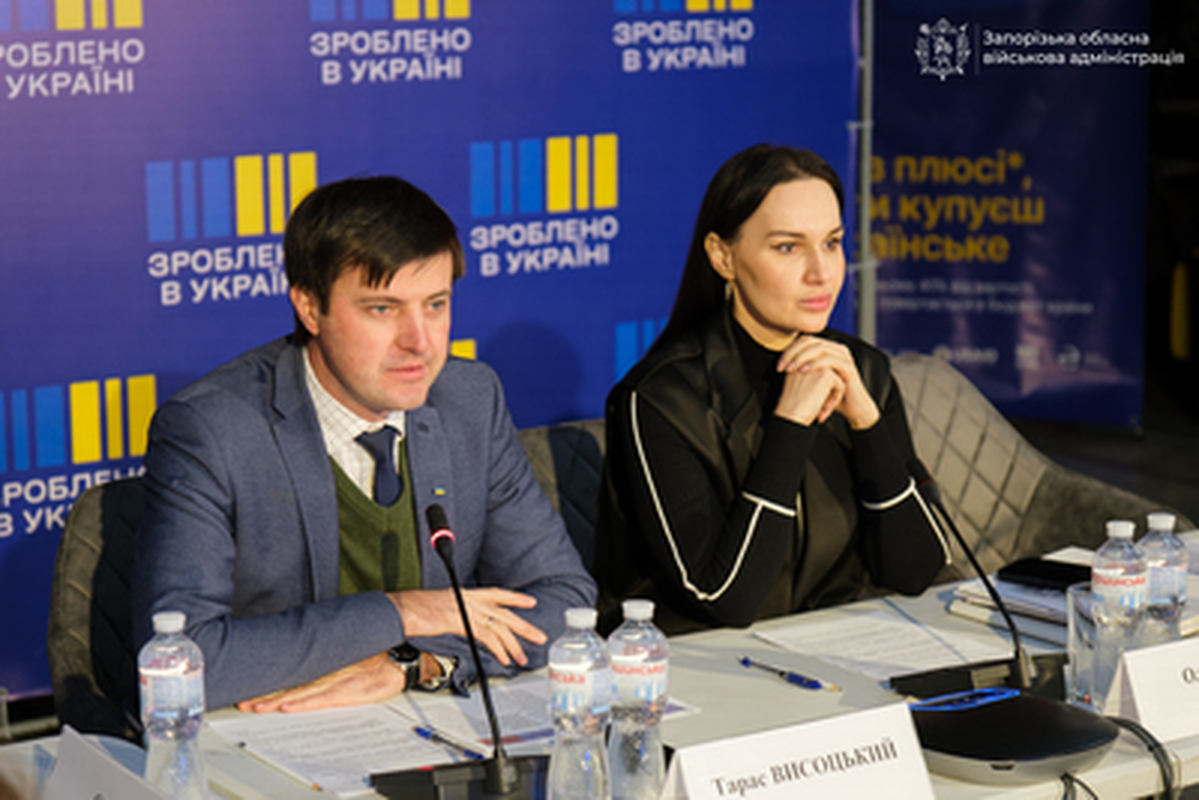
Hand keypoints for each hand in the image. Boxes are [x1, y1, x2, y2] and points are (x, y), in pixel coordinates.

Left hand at [236, 653, 404, 713]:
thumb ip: (327, 650)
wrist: (404, 656)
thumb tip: (305, 647)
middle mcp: (328, 667)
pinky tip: (287, 707)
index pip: (292, 669)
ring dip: (277, 700)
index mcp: (326, 658)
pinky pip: (323, 698)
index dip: (269, 677)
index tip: (249, 681)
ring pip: (301, 691)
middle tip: (243, 699)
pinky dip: (304, 703)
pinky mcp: (351, 690)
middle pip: (291, 681)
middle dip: (265, 692)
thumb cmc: (378, 651)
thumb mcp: (349, 646)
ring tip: (256, 707)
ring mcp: (339, 679)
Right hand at [390, 587, 546, 666]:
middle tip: (540, 637)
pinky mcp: (462, 621)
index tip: (530, 603)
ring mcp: (466, 608)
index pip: (496, 593)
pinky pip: (487, 637)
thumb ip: (457, 614)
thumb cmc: (414, 611)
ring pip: (499, 627)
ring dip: (513, 644)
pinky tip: (505, 658)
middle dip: (524, 626)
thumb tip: (466, 625)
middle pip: (504, 613)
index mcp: (465, 593)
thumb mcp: (440, 609)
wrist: (401, 610)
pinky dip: (498, 648)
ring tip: (523, 657)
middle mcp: (469, 598)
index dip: (515, 598)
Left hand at [774, 336, 879, 429]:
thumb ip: (800, 369)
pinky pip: (831, 359)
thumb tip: (781, 364)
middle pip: (810, 341)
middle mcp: (835, 348)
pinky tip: (804, 372)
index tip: (778, 366)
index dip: (789, 351)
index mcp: (826, 348)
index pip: (803, 341)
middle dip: (793, 353)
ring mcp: (843, 356)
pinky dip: (816, 364)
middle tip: (782, 367)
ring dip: (802, 357)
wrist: (851, 408)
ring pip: (819, 347)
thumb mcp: (812, 380)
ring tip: (791, 370)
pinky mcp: (848, 366)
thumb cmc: (830, 394)